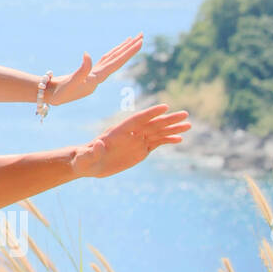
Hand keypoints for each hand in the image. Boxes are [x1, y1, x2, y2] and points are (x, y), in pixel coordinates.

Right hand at [48, 32, 143, 105]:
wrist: (52, 98)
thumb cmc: (61, 92)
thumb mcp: (71, 82)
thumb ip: (81, 69)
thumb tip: (87, 53)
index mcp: (97, 78)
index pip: (117, 62)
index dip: (128, 52)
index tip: (139, 42)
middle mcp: (100, 76)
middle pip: (118, 59)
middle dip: (130, 48)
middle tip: (142, 35)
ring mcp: (95, 74)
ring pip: (112, 59)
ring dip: (122, 49)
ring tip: (132, 39)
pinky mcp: (88, 73)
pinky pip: (103, 61)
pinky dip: (111, 54)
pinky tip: (115, 51)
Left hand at [71, 103, 189, 178]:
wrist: (88, 164)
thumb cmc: (84, 159)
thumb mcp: (86, 157)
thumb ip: (92, 151)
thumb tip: (99, 144)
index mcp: (117, 132)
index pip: (136, 120)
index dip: (150, 113)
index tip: (165, 107)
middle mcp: (130, 134)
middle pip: (151, 124)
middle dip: (168, 120)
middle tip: (185, 114)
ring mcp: (136, 141)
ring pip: (157, 133)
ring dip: (172, 129)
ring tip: (188, 125)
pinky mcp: (140, 150)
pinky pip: (156, 143)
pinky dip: (168, 140)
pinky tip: (179, 139)